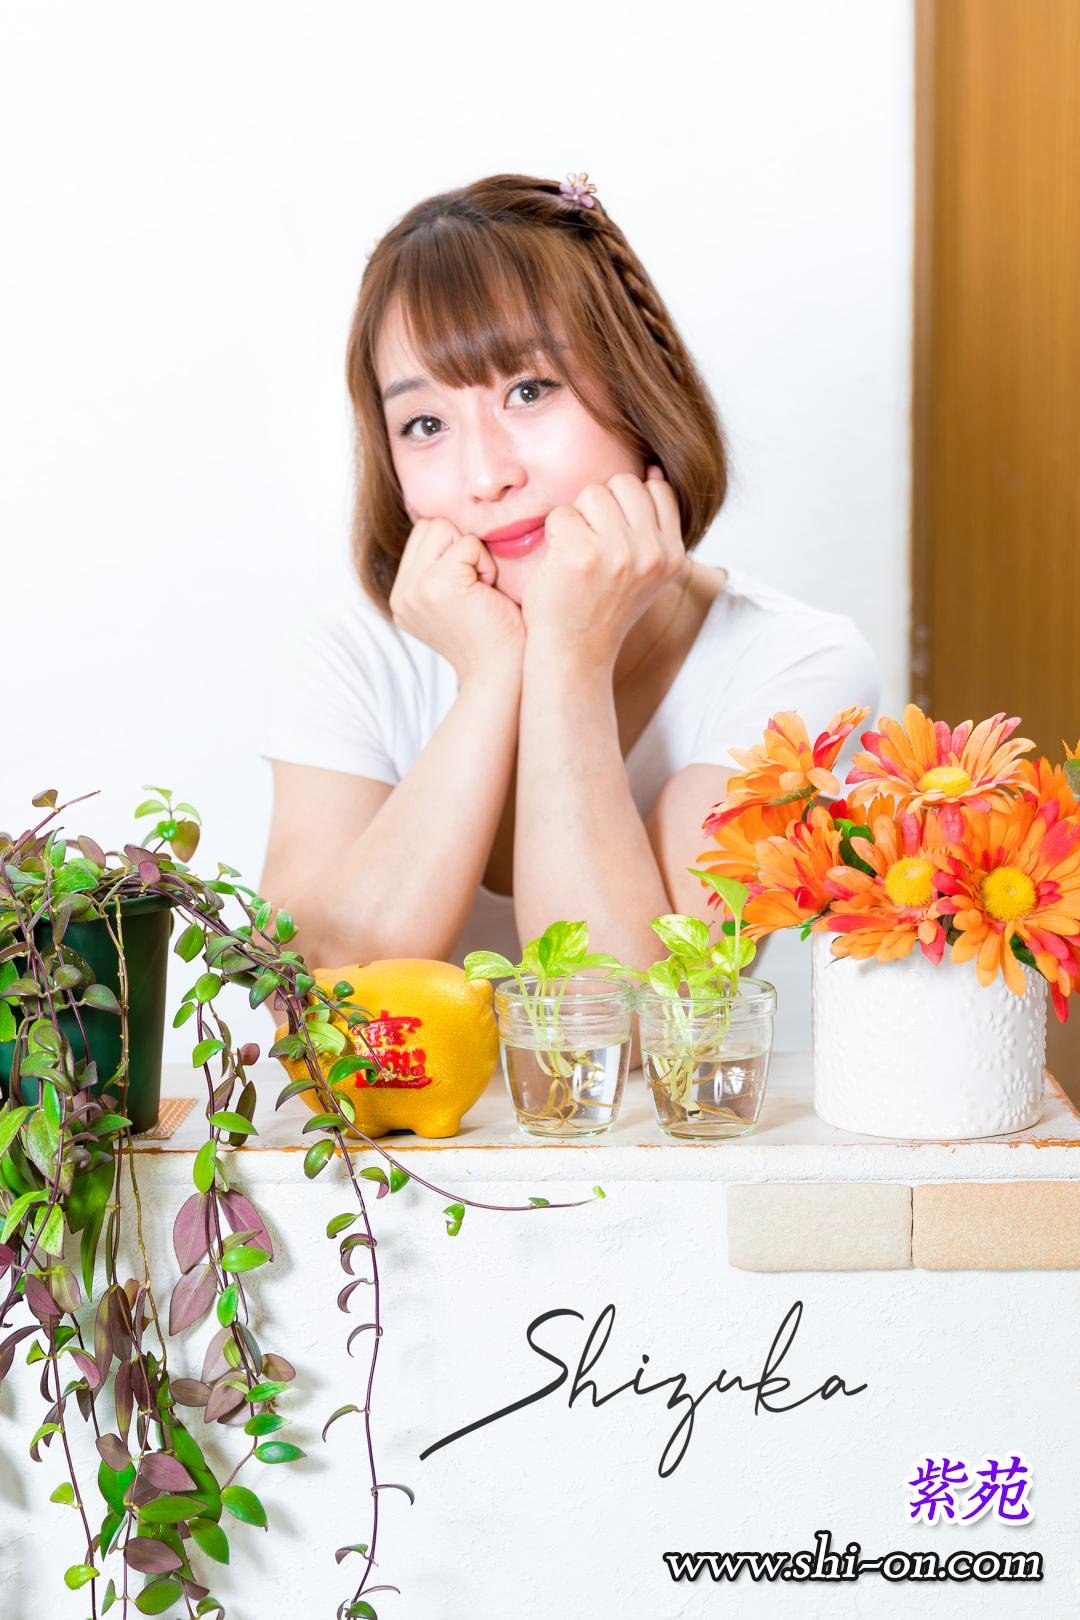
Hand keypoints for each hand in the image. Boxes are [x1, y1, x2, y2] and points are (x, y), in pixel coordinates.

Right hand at [388, 515, 524, 682]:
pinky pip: (468, 544)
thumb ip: (439, 567)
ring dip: (471, 553)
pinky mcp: (438, 586)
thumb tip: (445, 525)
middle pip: (430, 526)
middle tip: (477, 586)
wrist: (501, 671)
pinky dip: (486, 564)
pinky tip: (487, 594)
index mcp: (402, 595)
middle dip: (460, 546)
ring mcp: (416, 589)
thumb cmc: (491, 635)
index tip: (469, 586)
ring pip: (444, 528)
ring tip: (480, 589)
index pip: (422, 536)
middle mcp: (402, 593)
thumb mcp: (452, 600)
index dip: (454, 549)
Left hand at [521, 467, 684, 669]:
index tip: (614, 536)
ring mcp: (619, 553)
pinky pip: (561, 514)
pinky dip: (553, 535)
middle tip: (593, 546)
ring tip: (578, 555)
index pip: (658, 490)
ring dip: (577, 518)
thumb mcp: (644, 569)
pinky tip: (560, 565)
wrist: (574, 652)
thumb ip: (652, 524)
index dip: (628, 505)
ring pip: (592, 493)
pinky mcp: (581, 554)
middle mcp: (652, 553)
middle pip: (625, 483)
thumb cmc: (602, 607)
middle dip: (602, 506)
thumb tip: (654, 469)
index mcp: (673, 555)